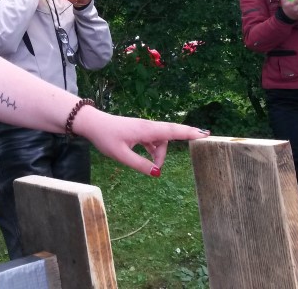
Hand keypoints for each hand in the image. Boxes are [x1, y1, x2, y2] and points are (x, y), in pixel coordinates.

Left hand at [73, 107, 209, 176]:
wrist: (93, 124)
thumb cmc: (105, 137)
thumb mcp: (121, 155)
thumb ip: (140, 164)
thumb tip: (158, 173)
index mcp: (146, 130)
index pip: (172, 131)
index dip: (189, 132)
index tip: (205, 133)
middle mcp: (148, 127)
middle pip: (171, 133)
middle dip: (186, 136)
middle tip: (204, 138)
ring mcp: (144, 128)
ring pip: (161, 140)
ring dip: (161, 153)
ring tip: (155, 167)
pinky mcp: (139, 131)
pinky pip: (154, 140)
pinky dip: (155, 150)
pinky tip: (152, 160)